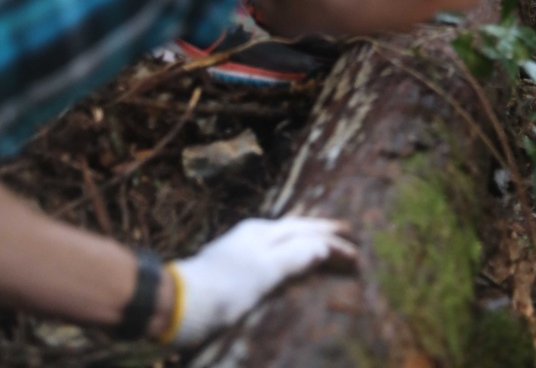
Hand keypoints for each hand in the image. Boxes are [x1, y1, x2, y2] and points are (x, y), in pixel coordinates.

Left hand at [168, 216, 355, 345]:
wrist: (177, 305)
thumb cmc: (223, 288)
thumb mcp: (264, 273)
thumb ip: (294, 257)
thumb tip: (323, 246)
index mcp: (263, 233)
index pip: (307, 233)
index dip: (333, 242)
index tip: (357, 251)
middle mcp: (254, 236)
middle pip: (296, 230)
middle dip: (323, 235)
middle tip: (349, 237)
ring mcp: (242, 251)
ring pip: (284, 242)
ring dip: (308, 244)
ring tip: (326, 248)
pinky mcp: (234, 270)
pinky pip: (274, 257)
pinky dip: (292, 259)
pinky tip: (291, 269)